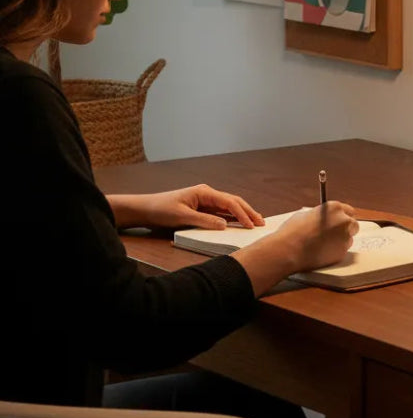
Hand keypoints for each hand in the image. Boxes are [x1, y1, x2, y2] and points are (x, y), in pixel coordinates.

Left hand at [108, 185, 264, 230]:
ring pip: (229, 207)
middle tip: (262, 222)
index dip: (242, 214)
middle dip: (248, 211)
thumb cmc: (161, 209)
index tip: (251, 225)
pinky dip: (232, 218)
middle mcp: (207, 194)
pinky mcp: (202, 208)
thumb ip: (204, 221)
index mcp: (204, 192)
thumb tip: (225, 225)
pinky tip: (239, 223)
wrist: (145, 209)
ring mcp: (205, 201)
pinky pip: (220, 213)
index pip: (229, 202)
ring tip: (255, 222)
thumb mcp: (182, 216)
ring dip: (242, 214)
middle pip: (233, 202)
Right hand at [276, 202, 359, 271]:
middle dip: (345, 229)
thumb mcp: (306, 215)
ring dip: (340, 241)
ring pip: (348, 239)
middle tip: (334, 234)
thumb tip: (323, 219)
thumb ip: (320, 216)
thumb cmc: (293, 232)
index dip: (343, 217)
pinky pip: (342, 251)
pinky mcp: (341, 253)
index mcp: (335, 208)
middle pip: (353, 225)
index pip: (348, 211)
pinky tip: (322, 252)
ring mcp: (344, 237)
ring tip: (323, 244)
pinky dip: (335, 252)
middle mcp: (343, 221)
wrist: (288, 250)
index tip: (340, 221)